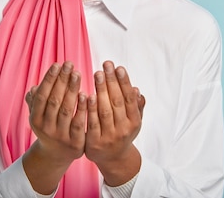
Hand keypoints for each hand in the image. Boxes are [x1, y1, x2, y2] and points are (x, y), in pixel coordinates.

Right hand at [22, 61, 87, 193]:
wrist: (57, 154)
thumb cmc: (49, 126)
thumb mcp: (39, 115)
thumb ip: (36, 101)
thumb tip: (34, 87)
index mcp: (35, 119)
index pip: (41, 96)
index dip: (49, 80)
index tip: (57, 64)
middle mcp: (46, 128)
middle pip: (54, 100)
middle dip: (61, 81)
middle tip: (69, 64)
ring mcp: (60, 136)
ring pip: (66, 110)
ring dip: (72, 90)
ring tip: (77, 74)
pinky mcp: (75, 143)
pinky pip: (79, 123)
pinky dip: (82, 109)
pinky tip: (87, 95)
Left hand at [85, 61, 145, 185]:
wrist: (113, 159)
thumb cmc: (122, 132)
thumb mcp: (133, 121)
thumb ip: (136, 106)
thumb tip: (137, 90)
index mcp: (134, 122)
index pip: (129, 99)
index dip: (124, 82)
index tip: (119, 67)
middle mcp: (123, 129)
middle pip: (117, 102)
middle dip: (111, 81)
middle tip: (106, 65)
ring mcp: (109, 137)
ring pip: (104, 110)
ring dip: (101, 91)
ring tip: (97, 74)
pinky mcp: (94, 143)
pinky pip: (91, 122)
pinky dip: (89, 108)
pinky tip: (86, 94)